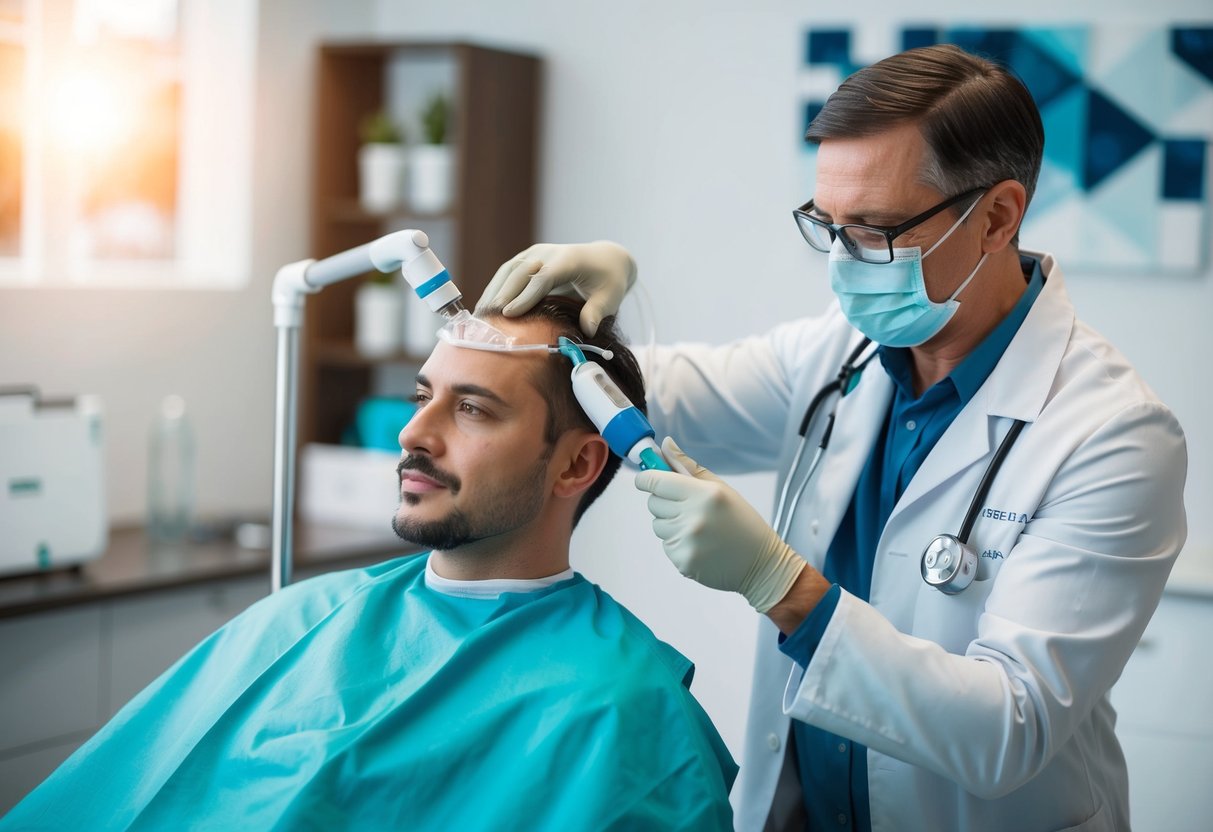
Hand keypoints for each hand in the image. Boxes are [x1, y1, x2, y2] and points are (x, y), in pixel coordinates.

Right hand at [475, 241, 636, 335]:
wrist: (605, 259)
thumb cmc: (608, 281)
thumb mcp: (610, 297)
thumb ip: (598, 312)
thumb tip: (587, 330)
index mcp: (569, 260)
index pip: (543, 277)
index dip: (525, 296)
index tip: (509, 314)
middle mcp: (548, 253)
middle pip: (520, 273)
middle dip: (502, 296)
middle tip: (486, 321)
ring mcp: (535, 253)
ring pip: (508, 271)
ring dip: (493, 292)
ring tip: (479, 317)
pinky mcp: (527, 258)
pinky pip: (507, 272)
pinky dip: (495, 289)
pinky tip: (484, 307)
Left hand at [635, 438, 806, 612]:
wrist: (760, 563)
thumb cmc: (741, 521)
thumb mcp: (720, 488)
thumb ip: (687, 466)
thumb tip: (664, 444)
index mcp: (704, 494)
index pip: (657, 481)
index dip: (646, 478)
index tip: (645, 479)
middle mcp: (693, 517)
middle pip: (653, 503)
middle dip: (664, 502)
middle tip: (687, 507)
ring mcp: (687, 541)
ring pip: (657, 525)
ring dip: (670, 524)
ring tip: (698, 528)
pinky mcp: (682, 561)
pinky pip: (665, 545)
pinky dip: (677, 543)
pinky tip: (699, 545)